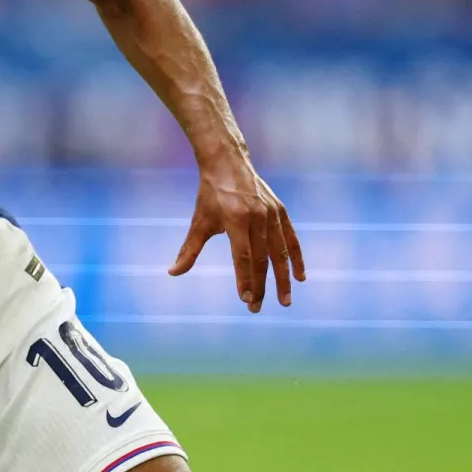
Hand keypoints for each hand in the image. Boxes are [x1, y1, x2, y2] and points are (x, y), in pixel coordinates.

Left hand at [169, 155, 304, 311]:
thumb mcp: (199, 222)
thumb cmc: (210, 195)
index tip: (245, 300)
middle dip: (260, 286)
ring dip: (283, 279)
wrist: (228, 163)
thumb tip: (172, 272)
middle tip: (256, 308)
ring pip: (280, 252)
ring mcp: (271, 214)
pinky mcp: (280, 212)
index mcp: (236, 220)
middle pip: (261, 259)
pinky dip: (296, 258)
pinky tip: (299, 277)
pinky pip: (291, 239)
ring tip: (284, 301)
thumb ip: (189, 250)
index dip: (245, 279)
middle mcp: (257, 218)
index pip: (243, 257)